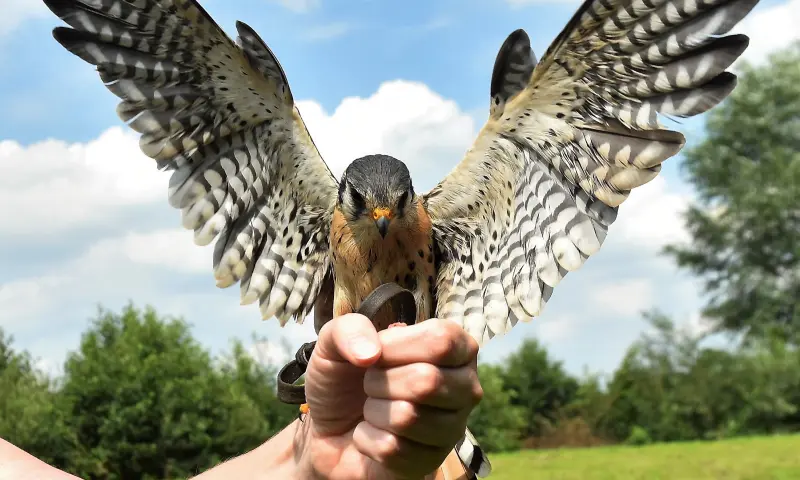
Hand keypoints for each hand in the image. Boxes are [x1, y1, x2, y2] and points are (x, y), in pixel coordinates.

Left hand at [298, 314, 482, 479]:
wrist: (328, 428)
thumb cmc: (345, 378)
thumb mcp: (336, 341)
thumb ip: (349, 330)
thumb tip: (371, 353)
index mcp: (456, 347)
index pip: (441, 340)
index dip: (397, 345)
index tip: (376, 353)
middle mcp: (465, 386)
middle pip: (426, 380)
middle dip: (380, 381)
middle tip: (370, 383)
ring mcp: (453, 428)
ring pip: (408, 417)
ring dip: (373, 411)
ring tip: (372, 408)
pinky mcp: (432, 462)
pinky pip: (393, 449)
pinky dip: (368, 440)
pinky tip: (372, 434)